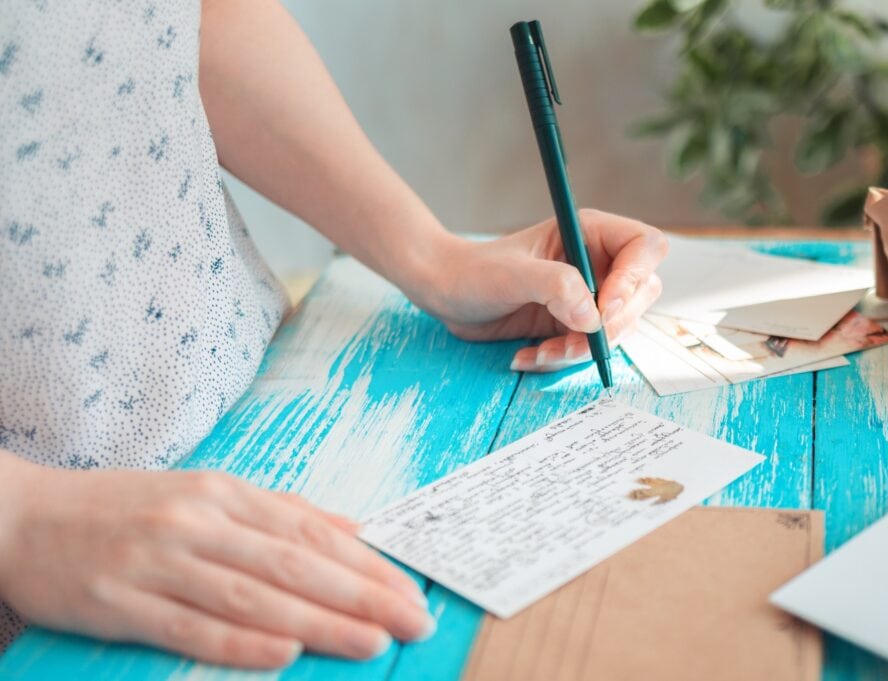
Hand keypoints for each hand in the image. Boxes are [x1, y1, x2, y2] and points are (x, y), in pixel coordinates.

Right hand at [0, 459, 432, 668]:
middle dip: (361, 594)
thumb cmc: (128, 510)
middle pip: (293, 562)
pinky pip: (188, 626)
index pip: (311, 530)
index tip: (410, 589)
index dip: (366, 563)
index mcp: (223, 494)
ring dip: (318, 621)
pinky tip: (284, 652)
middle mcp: (197, 522)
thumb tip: (355, 531)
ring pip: (252, 594)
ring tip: (371, 641)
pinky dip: (239, 640)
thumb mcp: (207, 496)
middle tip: (412, 620)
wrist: (24, 517)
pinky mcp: (119, 603)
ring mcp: (157, 561)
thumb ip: (281, 513)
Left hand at [429, 209, 667, 370]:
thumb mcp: (512, 275)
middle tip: (573, 341)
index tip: (603, 308)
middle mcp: (597, 262)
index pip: (644, 247)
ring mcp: (589, 294)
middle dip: (609, 326)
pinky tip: (530, 355)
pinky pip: (590, 347)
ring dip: (582, 349)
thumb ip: (555, 286)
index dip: (635, 278)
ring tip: (541, 352)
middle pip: (640, 294)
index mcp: (590, 233)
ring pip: (617, 328)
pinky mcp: (575, 322)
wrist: (448, 294)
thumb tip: (592, 315)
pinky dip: (564, 358)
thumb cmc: (475, 272)